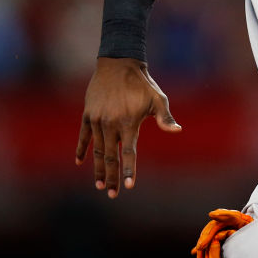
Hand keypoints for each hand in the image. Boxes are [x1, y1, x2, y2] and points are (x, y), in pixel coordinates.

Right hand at [75, 57, 180, 197]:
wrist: (118, 63)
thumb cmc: (142, 83)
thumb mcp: (158, 98)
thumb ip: (165, 117)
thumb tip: (177, 131)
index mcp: (128, 123)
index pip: (128, 153)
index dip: (128, 171)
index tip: (129, 186)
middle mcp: (111, 124)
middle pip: (111, 157)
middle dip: (112, 177)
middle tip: (112, 194)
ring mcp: (97, 120)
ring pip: (97, 150)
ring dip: (98, 169)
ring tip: (99, 185)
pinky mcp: (87, 115)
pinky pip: (84, 136)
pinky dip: (82, 150)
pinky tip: (80, 163)